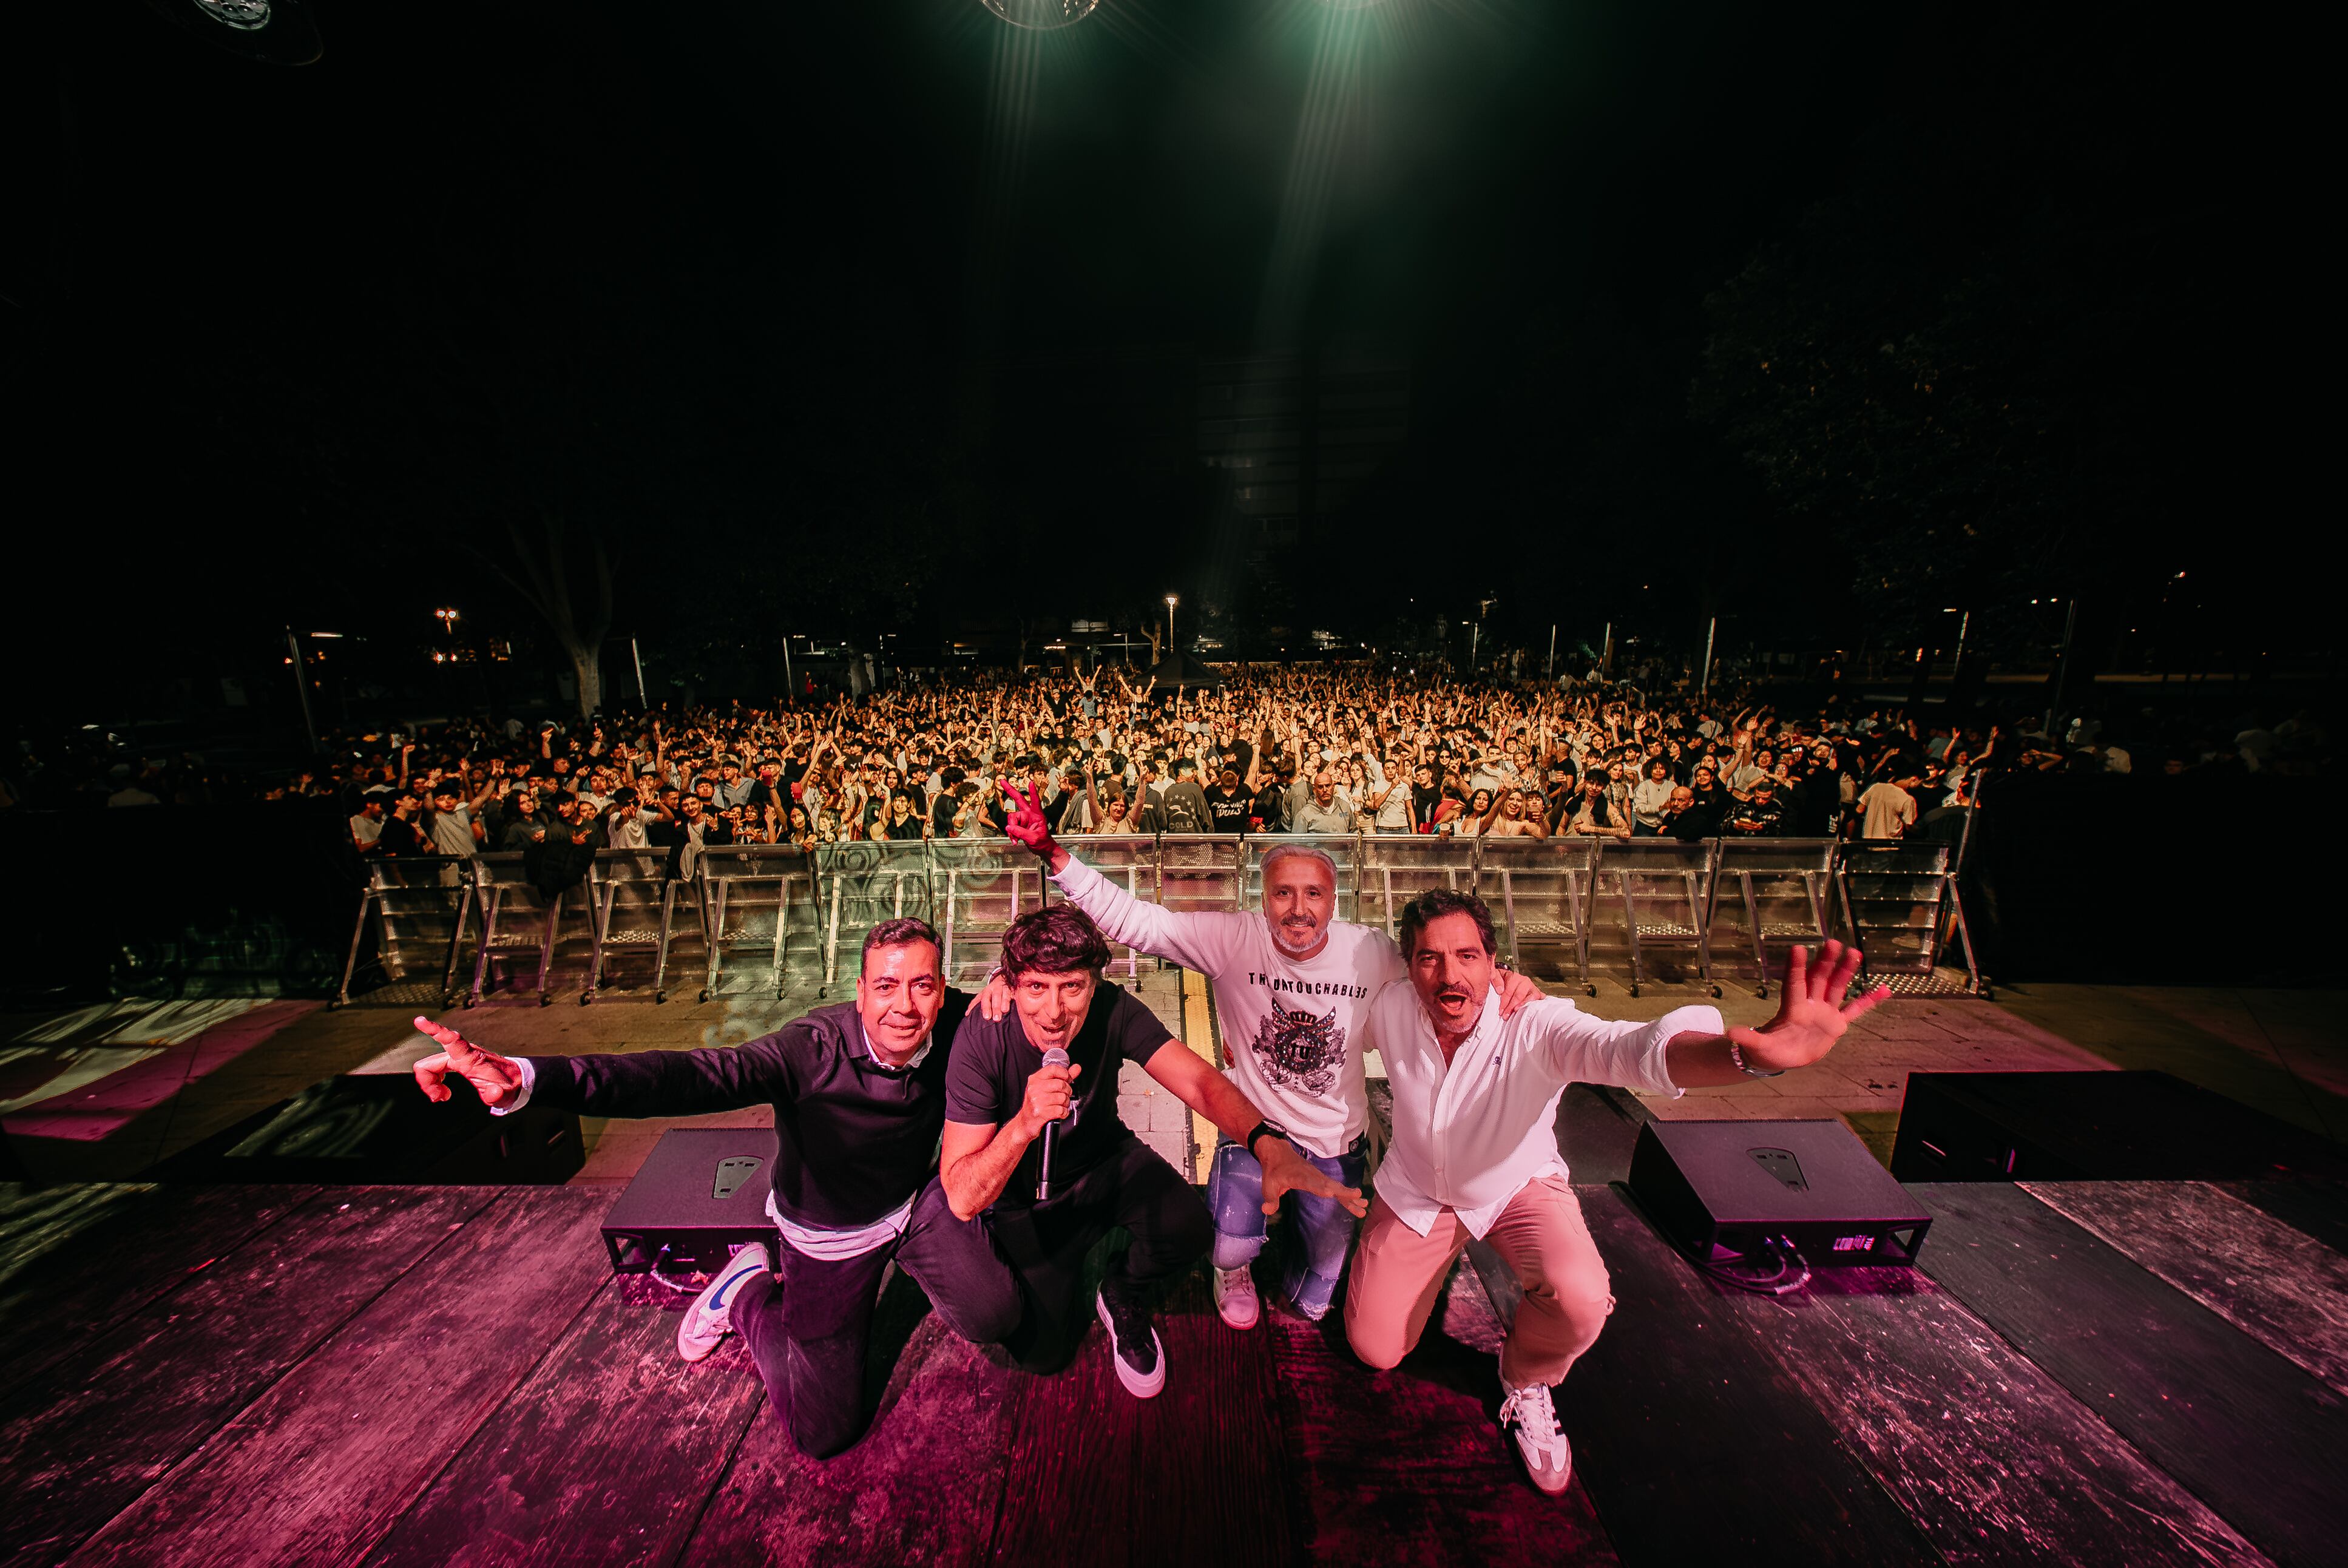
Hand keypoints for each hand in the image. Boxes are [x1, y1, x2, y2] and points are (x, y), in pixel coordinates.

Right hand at [411, 1017, 525, 1108]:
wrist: (513, 1080)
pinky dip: (433, 1082)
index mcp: (472, 1057)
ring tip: (443, 1097)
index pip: (451, 1039)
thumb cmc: (508, 1085)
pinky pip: (433, 1069)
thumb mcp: (506, 1094)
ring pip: (428, 1067)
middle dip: (427, 1082)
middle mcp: (461, 1053)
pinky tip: (443, 1092)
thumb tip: (494, 1094)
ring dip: (430, 1084)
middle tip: (441, 1099)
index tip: (419, 1020)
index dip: (435, 1030)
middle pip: (429, 1062)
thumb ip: (499, 1095)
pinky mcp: (455, 1061)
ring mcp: (457, 1057)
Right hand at [998, 781, 1059, 861]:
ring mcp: (1023, 819)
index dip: (1033, 792)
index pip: (1035, 801)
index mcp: (1037, 815)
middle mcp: (1029, 814)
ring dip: (1011, 830)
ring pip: (1011, 819)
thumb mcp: (1033, 839)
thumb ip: (1021, 832)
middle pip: (1019, 799)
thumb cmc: (1043, 842)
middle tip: (1002, 782)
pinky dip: (1011, 834)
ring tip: (1015, 839)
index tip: (1031, 783)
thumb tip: (1009, 827)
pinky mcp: (1019, 825)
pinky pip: (1010, 826)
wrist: (1042, 849)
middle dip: (1010, 790)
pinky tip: (1015, 840)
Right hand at [1017, 1059, 1080, 1137]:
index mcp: (1035, 1079)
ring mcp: (1037, 1100)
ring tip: (1060, 1105)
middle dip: (1067, 1091)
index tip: (1067, 1079)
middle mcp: (1034, 1088)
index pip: (1053, 1069)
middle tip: (1064, 1095)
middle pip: (1061, 1084)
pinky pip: (1061, 1110)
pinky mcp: (1041, 1112)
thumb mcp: (1045, 1087)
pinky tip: (1059, 1112)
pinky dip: (1064, 1113)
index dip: (1064, 1074)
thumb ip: (1063, 1077)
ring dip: (1065, 1103)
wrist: (1025, 1122)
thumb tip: (1076, 1068)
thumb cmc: (1036, 1104)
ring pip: (1062, 1097)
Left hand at [1258, 1138, 1367, 1218]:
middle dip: (1345, 1193)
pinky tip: (1356, 1203)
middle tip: (1360, 1199)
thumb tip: (1267, 1210)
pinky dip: (1346, 1195)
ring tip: (1364, 1207)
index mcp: (1300, 1176)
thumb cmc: (1273, 1169)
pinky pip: (1335, 1188)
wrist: (1278, 1153)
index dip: (1321, 1188)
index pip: (1312, 1183)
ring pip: (1336, 1188)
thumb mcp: (1268, 1184)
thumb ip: (1270, 1198)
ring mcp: (1319, 1177)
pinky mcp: (1321, 1179)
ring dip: (1350, 1197)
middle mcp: (1313, 1176)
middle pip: (1331, 1185)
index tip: (1331, 1193)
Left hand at [1491, 965, 1543, 1018]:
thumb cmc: (1502, 981)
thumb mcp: (1495, 976)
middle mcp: (1524, 981)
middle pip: (1519, 995)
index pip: (1509, 990)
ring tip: (1516, 1012)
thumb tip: (1500, 990)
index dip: (1504, 1002)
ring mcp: (1532, 987)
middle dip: (1511, 1006)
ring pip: (1531, 997)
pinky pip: (1539, 1000)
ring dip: (1523, 1006)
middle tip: (1506, 1015)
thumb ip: (1495, 980)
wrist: (1509, 980)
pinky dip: (1535, 1005)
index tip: (1500, 1011)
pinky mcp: (1538, 994)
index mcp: (1514, 976)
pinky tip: (1529, 1011)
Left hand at [1731, 942, 1887, 1070]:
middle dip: (1825, 962)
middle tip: (1833, 943)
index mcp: (1792, 1008)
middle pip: (1818, 979)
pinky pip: (1856, 1010)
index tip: (1798, 948)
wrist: (1782, 1057)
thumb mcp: (1758, 1046)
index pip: (1794, 983)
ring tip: (1855, 953)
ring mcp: (1825, 1012)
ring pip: (1837, 987)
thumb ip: (1748, 1039)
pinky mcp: (1837, 1024)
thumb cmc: (1768, 1049)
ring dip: (1846, 971)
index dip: (1796, 967)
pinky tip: (1884, 990)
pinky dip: (1869, 1001)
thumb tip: (1729, 1033)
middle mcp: (1810, 1004)